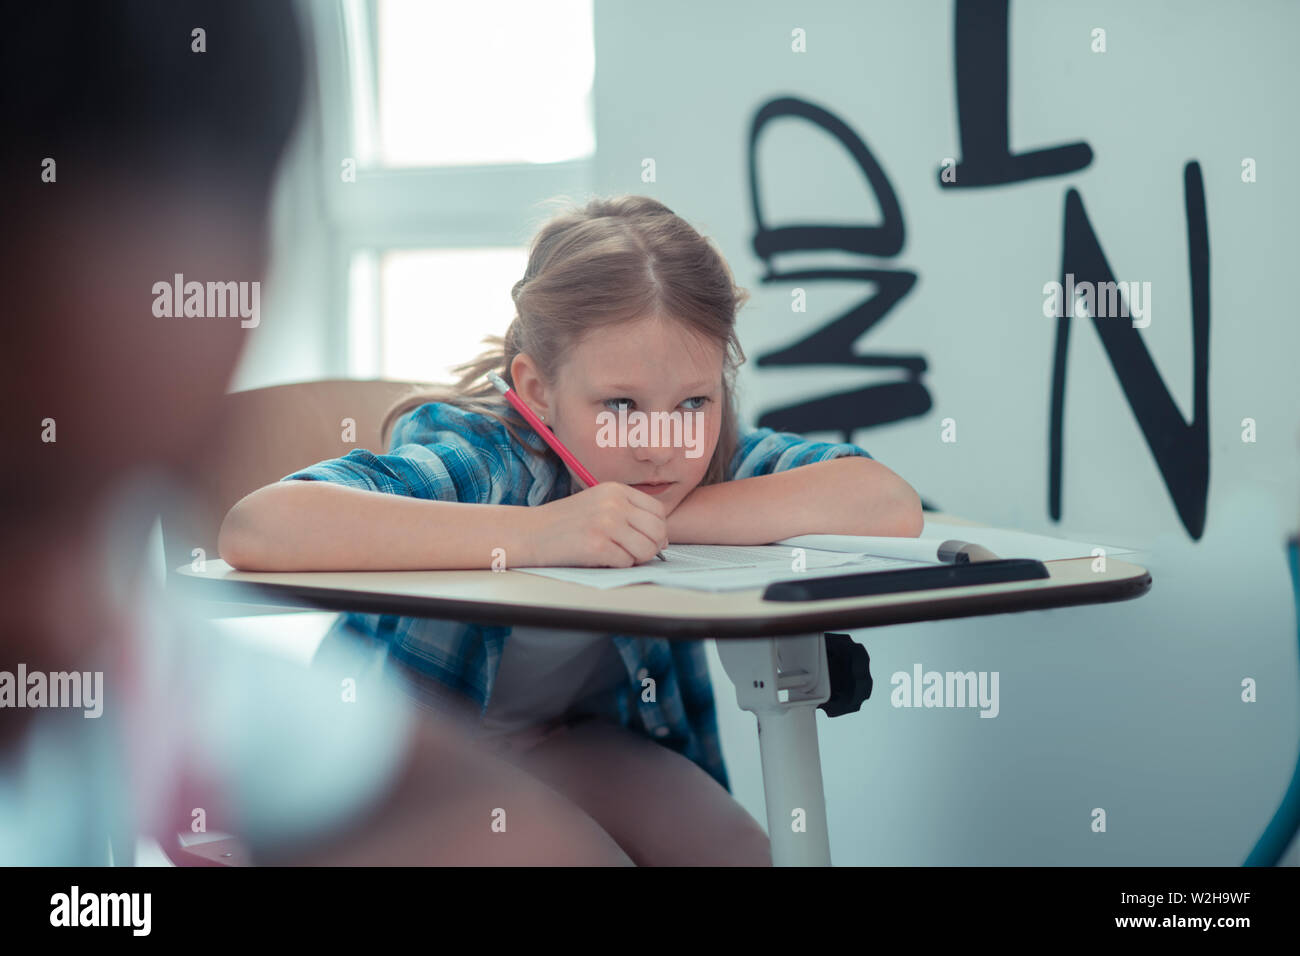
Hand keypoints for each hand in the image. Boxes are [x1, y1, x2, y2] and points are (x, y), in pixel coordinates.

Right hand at [525, 482, 667, 566]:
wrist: (530, 532)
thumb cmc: (565, 522)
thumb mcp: (598, 504)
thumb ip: (629, 513)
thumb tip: (662, 539)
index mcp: (616, 490)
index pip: (659, 511)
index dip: (658, 530)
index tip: (645, 539)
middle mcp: (614, 503)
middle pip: (658, 531)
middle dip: (652, 547)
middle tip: (636, 553)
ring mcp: (606, 524)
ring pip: (646, 549)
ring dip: (637, 559)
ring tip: (619, 556)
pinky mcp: (597, 545)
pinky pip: (626, 562)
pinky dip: (618, 565)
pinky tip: (602, 558)